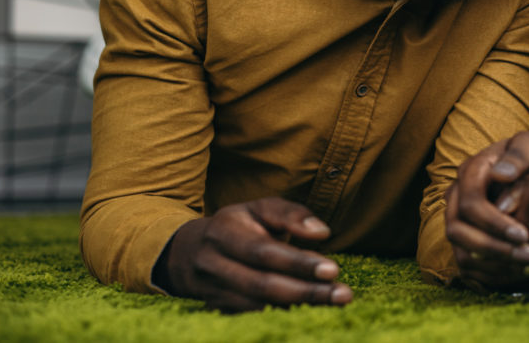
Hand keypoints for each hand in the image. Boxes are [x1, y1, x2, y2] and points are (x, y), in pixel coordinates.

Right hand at [158, 197, 352, 311]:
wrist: (185, 253)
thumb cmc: (236, 226)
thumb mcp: (257, 209)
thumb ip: (290, 214)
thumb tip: (323, 232)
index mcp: (224, 233)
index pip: (263, 252)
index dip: (297, 262)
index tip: (333, 270)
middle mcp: (214, 265)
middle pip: (262, 284)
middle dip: (306, 292)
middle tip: (343, 295)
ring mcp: (213, 292)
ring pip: (258, 306)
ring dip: (299, 308)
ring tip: (335, 304)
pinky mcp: (219, 311)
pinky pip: (252, 319)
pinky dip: (283, 318)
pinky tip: (311, 315)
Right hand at [445, 132, 528, 287]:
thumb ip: (519, 155)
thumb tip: (500, 175)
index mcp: (470, 171)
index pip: (470, 202)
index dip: (494, 222)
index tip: (524, 235)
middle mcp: (457, 197)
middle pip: (458, 231)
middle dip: (494, 247)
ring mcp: (458, 220)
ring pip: (462, 252)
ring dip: (495, 264)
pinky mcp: (466, 240)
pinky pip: (469, 267)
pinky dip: (494, 274)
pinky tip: (521, 273)